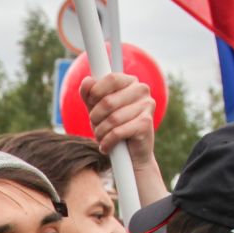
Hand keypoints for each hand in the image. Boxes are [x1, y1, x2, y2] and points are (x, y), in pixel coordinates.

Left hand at [82, 72, 169, 204]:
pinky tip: (105, 146)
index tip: (91, 103)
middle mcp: (142, 90)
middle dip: (95, 117)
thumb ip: (90, 95)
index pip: (111, 78)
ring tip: (100, 137)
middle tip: (96, 125)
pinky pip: (118, 132)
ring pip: (112, 119)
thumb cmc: (114, 127)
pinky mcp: (146, 124)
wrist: (132, 154)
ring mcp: (147, 106)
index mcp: (130, 82)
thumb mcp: (97, 109)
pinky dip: (107, 142)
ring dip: (100, 132)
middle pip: (108, 101)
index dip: (96, 91)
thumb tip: (87, 81)